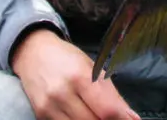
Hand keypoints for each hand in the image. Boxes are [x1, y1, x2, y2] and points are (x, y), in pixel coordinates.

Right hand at [11, 28, 140, 119]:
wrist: (33, 54)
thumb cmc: (68, 58)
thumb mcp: (93, 68)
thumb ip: (112, 96)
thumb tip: (133, 119)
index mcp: (80, 76)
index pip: (107, 110)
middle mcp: (63, 93)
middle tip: (115, 118)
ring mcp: (49, 107)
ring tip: (99, 116)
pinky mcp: (40, 116)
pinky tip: (84, 117)